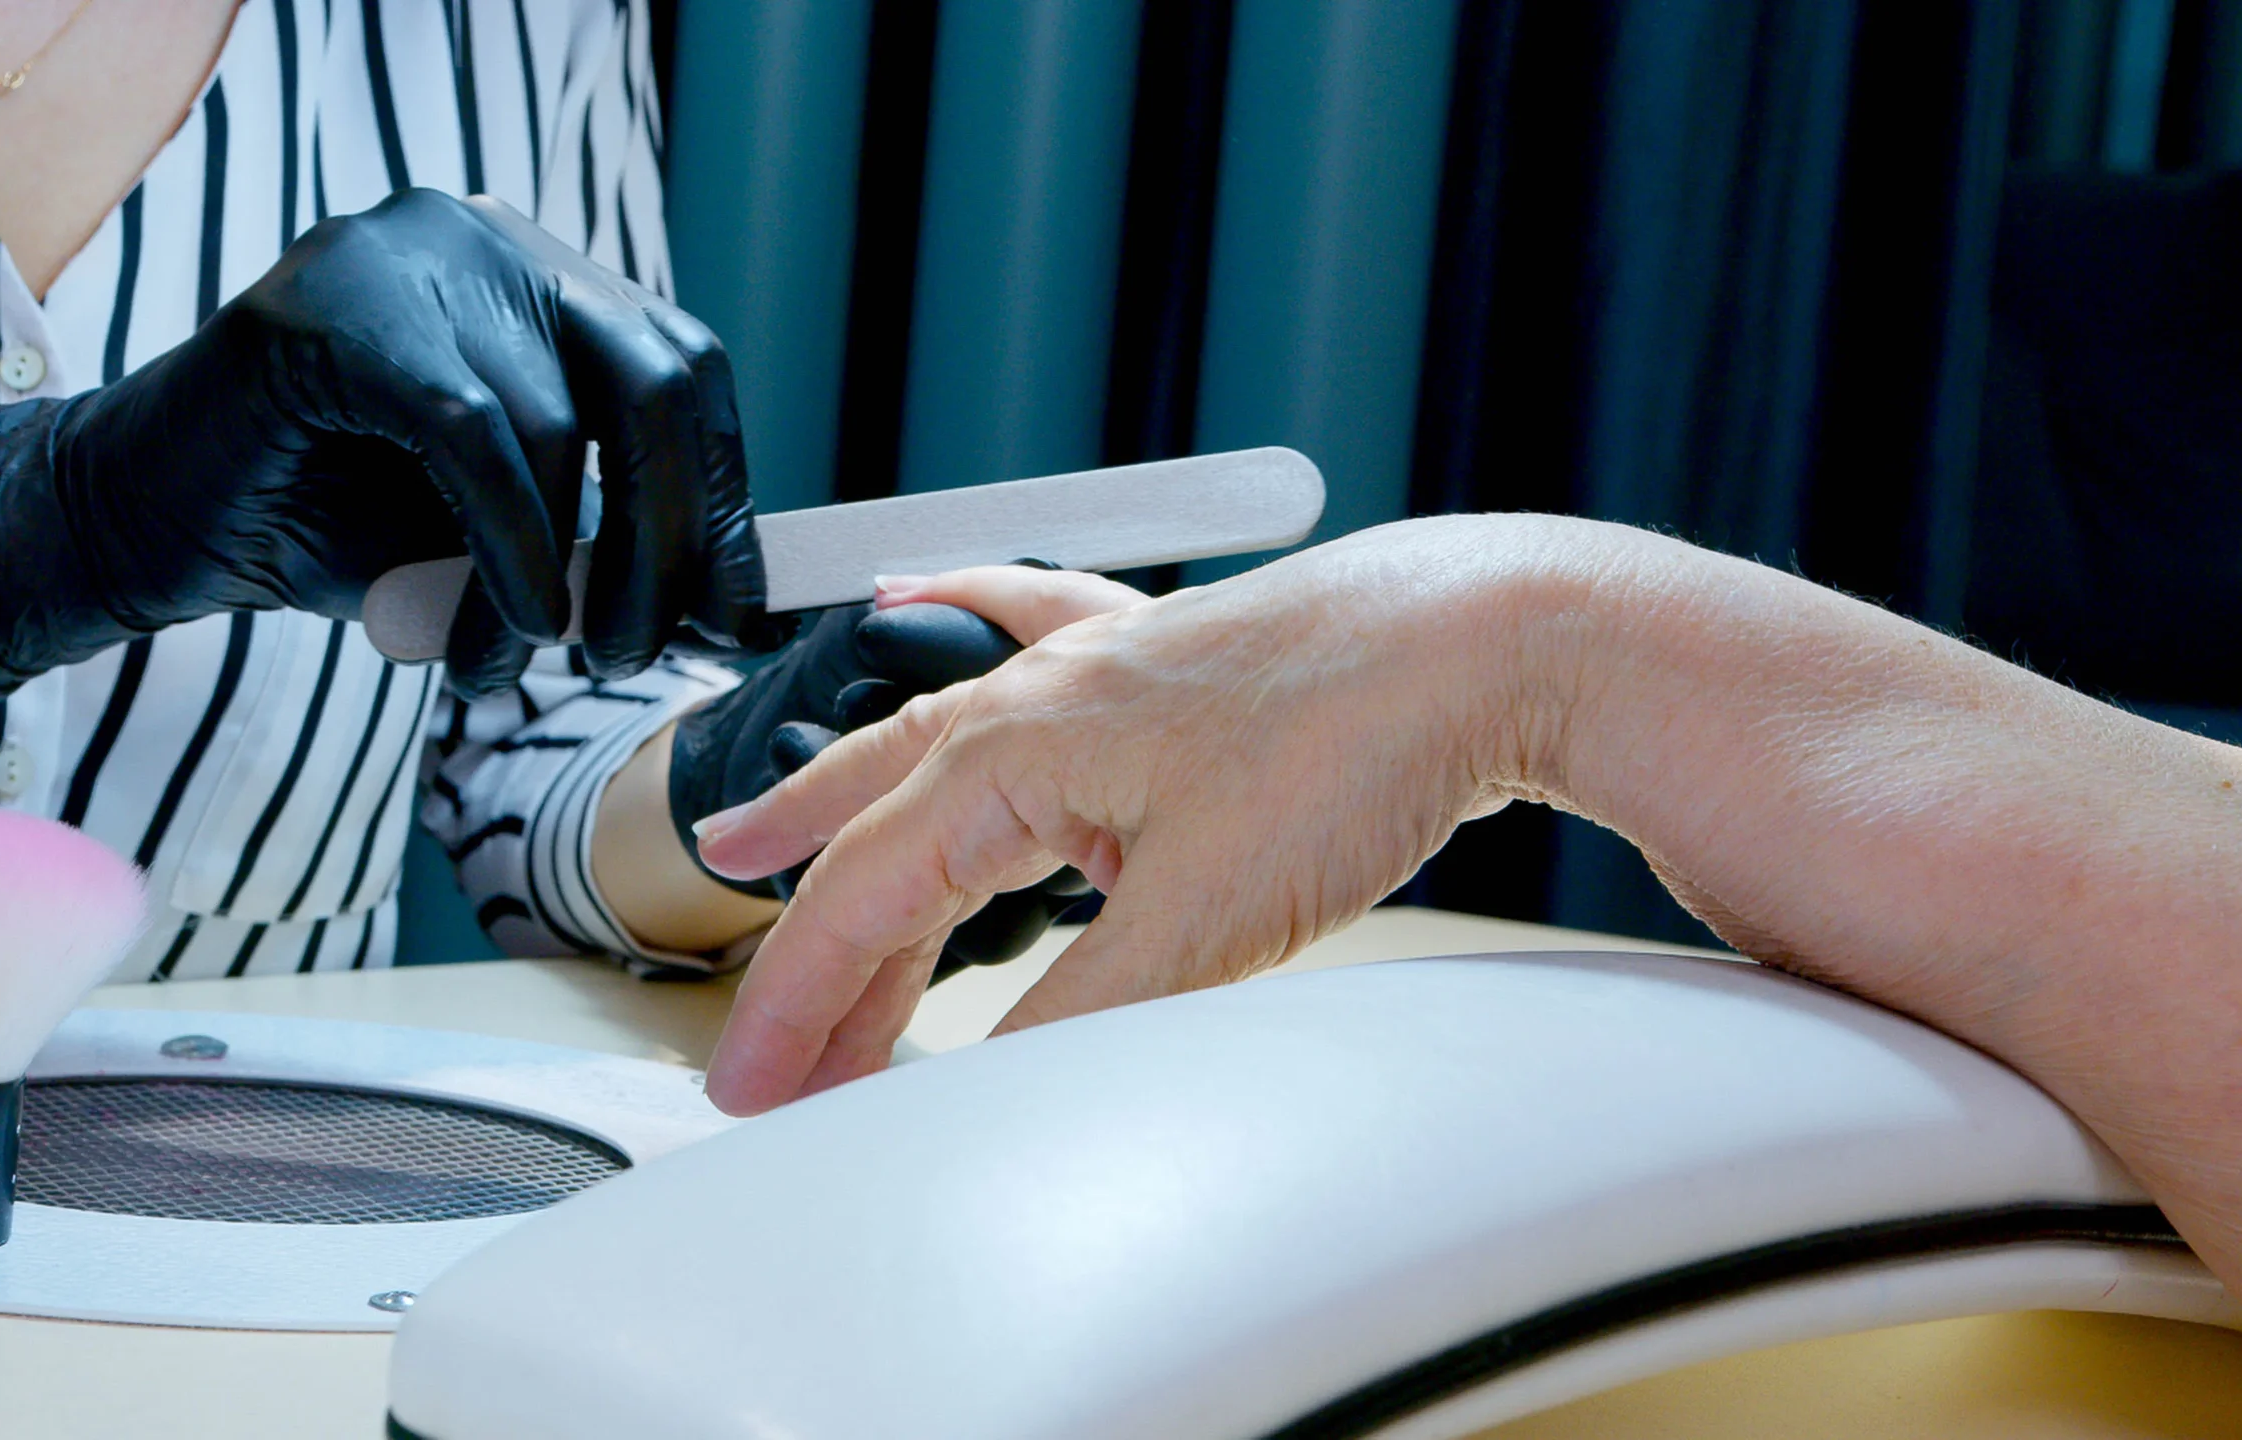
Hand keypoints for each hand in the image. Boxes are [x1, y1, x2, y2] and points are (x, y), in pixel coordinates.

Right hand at [0, 188, 773, 704]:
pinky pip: (474, 434)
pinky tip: (492, 633)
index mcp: (540, 278)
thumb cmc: (332, 531)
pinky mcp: (337, 306)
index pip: (685, 374)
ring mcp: (409, 254)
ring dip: (566, 576)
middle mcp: (487, 238)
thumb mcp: (502, 540)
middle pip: (655, 384)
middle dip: (672, 543)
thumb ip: (605, 545)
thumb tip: (736, 614)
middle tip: (641, 656)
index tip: (733, 623)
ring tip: (525, 660)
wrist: (143, 523)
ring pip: (562, 424)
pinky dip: (507, 550)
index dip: (723, 505)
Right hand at [691, 544, 1518, 1114]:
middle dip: (815, 950)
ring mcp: (1099, 671)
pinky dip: (956, 623)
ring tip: (765, 843)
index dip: (796, 1004)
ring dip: (849, 813)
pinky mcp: (1164, 669)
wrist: (1490, 636)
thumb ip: (1076, 1014)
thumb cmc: (1358, 734)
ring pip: (933, 750)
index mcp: (1012, 749)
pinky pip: (1024, 632)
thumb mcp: (1203, 918)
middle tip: (767, 1047)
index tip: (751, 1085)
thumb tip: (983, 1090)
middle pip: (881, 835)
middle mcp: (1035, 697)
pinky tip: (917, 596)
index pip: (861, 896)